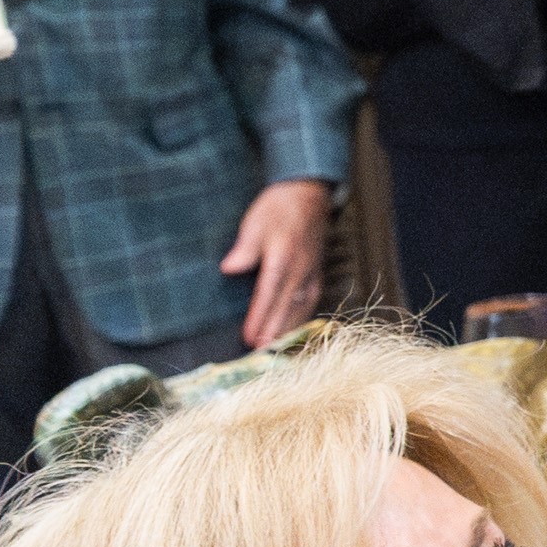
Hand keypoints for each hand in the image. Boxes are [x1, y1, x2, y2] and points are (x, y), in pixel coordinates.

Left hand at [220, 178, 331, 348]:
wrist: (308, 193)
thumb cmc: (278, 207)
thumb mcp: (255, 222)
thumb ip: (245, 248)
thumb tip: (230, 268)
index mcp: (283, 258)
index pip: (269, 294)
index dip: (259, 318)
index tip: (250, 337)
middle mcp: (300, 269)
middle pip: (287, 306)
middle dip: (274, 331)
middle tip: (262, 354)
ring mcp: (311, 271)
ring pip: (302, 306)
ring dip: (289, 328)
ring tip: (276, 348)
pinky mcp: (316, 270)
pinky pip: (311, 298)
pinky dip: (303, 317)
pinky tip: (295, 327)